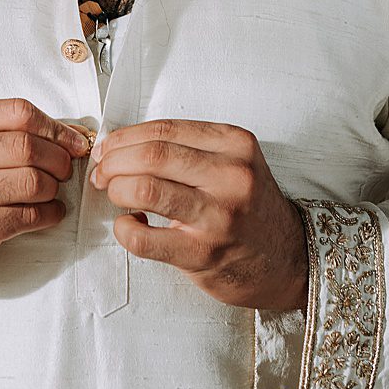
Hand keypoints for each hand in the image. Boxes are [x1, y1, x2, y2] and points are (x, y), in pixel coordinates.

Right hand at [0, 98, 92, 292]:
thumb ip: (3, 134)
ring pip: (31, 180)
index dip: (55, 127)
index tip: (73, 142)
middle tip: (64, 170)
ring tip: (49, 193)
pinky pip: (27, 215)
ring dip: (53, 189)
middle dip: (59, 159)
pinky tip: (47, 213)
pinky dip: (49, 214)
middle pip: (26, 146)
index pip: (16, 112)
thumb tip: (72, 134)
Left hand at [86, 119, 308, 310]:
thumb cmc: (247, 207)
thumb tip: (120, 145)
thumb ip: (186, 148)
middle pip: (152, 155)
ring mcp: (219, 216)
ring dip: (116, 189)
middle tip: (103, 173)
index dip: (124, 138)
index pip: (164, 130)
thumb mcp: (231, 163)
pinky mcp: (204, 253)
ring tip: (115, 195)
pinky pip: (144, 238)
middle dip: (114, 162)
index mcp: (235, 145)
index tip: (107, 149)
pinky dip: (124, 230)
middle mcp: (232, 176)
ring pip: (145, 189)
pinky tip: (129, 226)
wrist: (286, 258)